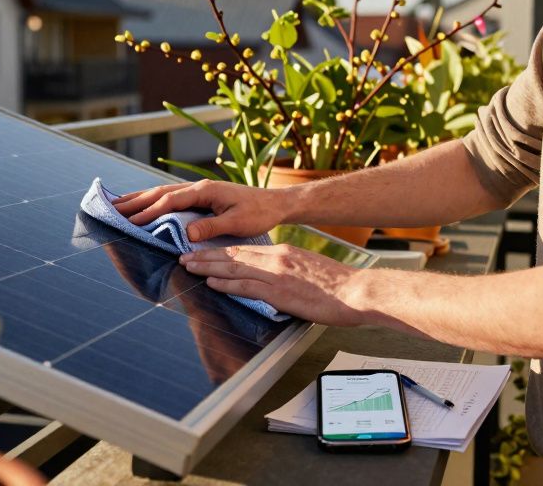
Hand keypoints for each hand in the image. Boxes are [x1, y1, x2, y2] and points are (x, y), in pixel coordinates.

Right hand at [111, 179, 290, 242]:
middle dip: (135, 201)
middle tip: (111, 209)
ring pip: (163, 193)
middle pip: (160, 192)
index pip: (170, 201)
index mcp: (205, 191)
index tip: (131, 222)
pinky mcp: (201, 197)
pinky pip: (171, 198)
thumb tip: (185, 234)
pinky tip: (145, 206)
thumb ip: (211, 227)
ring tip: (119, 205)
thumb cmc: (259, 213)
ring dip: (141, 199)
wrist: (275, 203)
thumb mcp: (237, 222)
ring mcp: (199, 191)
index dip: (149, 212)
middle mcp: (199, 187)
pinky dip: (154, 201)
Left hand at [179, 245, 369, 326]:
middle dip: (206, 255)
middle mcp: (277, 258)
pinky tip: (211, 282)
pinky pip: (246, 285)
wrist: (356, 292)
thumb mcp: (309, 270)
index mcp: (284, 252)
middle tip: (185, 256)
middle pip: (233, 254)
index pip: (245, 249)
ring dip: (208, 267)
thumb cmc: (338, 287)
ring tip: (189, 267)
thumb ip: (289, 271)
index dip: (221, 251)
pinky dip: (226, 283)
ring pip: (234, 267)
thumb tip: (276, 279)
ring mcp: (276, 274)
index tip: (204, 252)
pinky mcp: (278, 291)